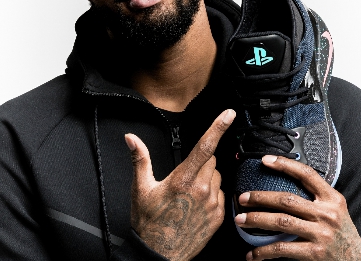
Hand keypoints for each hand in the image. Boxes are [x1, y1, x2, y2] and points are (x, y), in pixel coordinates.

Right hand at [125, 109, 234, 260]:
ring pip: (216, 176)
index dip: (218, 127)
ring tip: (188, 194)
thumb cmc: (149, 223)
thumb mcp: (141, 189)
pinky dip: (211, 194)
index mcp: (182, 180)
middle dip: (200, 162)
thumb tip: (131, 139)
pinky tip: (196, 204)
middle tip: (183, 177)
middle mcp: (201, 190)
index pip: (205, 146)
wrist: (159, 254)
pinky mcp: (219, 216)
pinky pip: (221, 194)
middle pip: (211, 160)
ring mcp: (212, 204)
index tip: (229, 114)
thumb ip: (140, 159)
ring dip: (206, 178)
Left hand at [234, 155, 360, 260]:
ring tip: (240, 219)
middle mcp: (327, 213)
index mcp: (332, 198)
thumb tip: (288, 183)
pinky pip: (282, 248)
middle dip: (260, 197)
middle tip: (241, 198)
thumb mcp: (337, 210)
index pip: (307, 175)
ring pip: (281, 222)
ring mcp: (320, 233)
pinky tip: (252, 254)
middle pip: (287, 200)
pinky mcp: (314, 253)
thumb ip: (318, 198)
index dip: (285, 165)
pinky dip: (263, 251)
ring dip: (256, 219)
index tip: (265, 160)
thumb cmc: (343, 234)